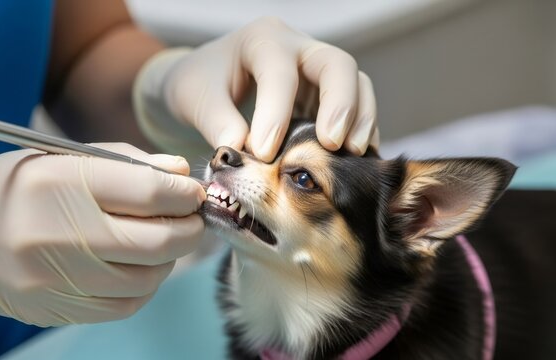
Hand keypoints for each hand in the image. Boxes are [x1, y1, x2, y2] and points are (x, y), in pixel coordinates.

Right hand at [0, 144, 204, 327]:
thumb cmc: (7, 188)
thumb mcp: (58, 157)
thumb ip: (125, 163)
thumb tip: (180, 171)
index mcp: (59, 182)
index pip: (150, 193)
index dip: (185, 192)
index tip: (193, 190)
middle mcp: (59, 234)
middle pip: (158, 242)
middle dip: (189, 227)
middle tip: (191, 216)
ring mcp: (57, 280)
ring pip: (148, 278)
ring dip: (168, 258)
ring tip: (159, 238)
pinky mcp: (57, 309)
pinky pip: (124, 305)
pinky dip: (143, 284)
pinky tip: (135, 265)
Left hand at [157, 17, 378, 160]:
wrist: (205, 82)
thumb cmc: (199, 84)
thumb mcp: (196, 99)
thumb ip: (216, 122)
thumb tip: (239, 151)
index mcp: (263, 40)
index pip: (279, 73)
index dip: (275, 114)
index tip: (264, 153)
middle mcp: (297, 48)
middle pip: (336, 65)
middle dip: (340, 104)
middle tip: (330, 144)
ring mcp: (315, 71)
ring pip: (356, 84)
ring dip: (360, 119)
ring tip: (353, 154)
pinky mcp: (324, 96)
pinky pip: (354, 107)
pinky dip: (358, 130)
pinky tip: (355, 159)